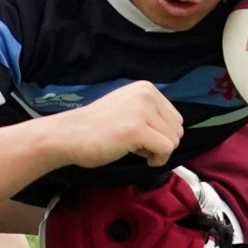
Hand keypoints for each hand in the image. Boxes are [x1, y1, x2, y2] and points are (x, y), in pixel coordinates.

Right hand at [48, 81, 183, 167]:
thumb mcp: (128, 109)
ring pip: (173, 140)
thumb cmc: (97, 127)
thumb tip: (175, 134)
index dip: (162, 133)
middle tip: (139, 145)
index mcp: (146, 88)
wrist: (70, 134)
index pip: (176, 118)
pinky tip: (142, 158)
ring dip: (158, 152)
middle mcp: (146, 94)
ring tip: (137, 150)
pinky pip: (165, 149)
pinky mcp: (136, 129)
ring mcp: (141, 111)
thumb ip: (150, 115)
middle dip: (162, 143)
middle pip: (178, 129)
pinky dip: (157, 159)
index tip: (142, 137)